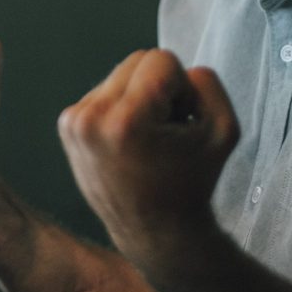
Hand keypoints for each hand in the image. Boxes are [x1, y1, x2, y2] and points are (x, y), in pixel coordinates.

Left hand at [58, 48, 237, 275]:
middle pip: (137, 60)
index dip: (183, 89)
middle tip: (167, 131)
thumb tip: (180, 69)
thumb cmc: (191, 184)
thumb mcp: (224, 129)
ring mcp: (74, 122)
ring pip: (120, 74)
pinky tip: (130, 142)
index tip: (181, 124)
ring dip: (140, 97)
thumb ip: (207, 83)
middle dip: (160, 89)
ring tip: (149, 139)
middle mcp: (91, 119)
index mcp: (125, 120)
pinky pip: (104, 91)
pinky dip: (121, 108)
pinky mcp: (67, 126)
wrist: (154, 231)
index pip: (161, 59)